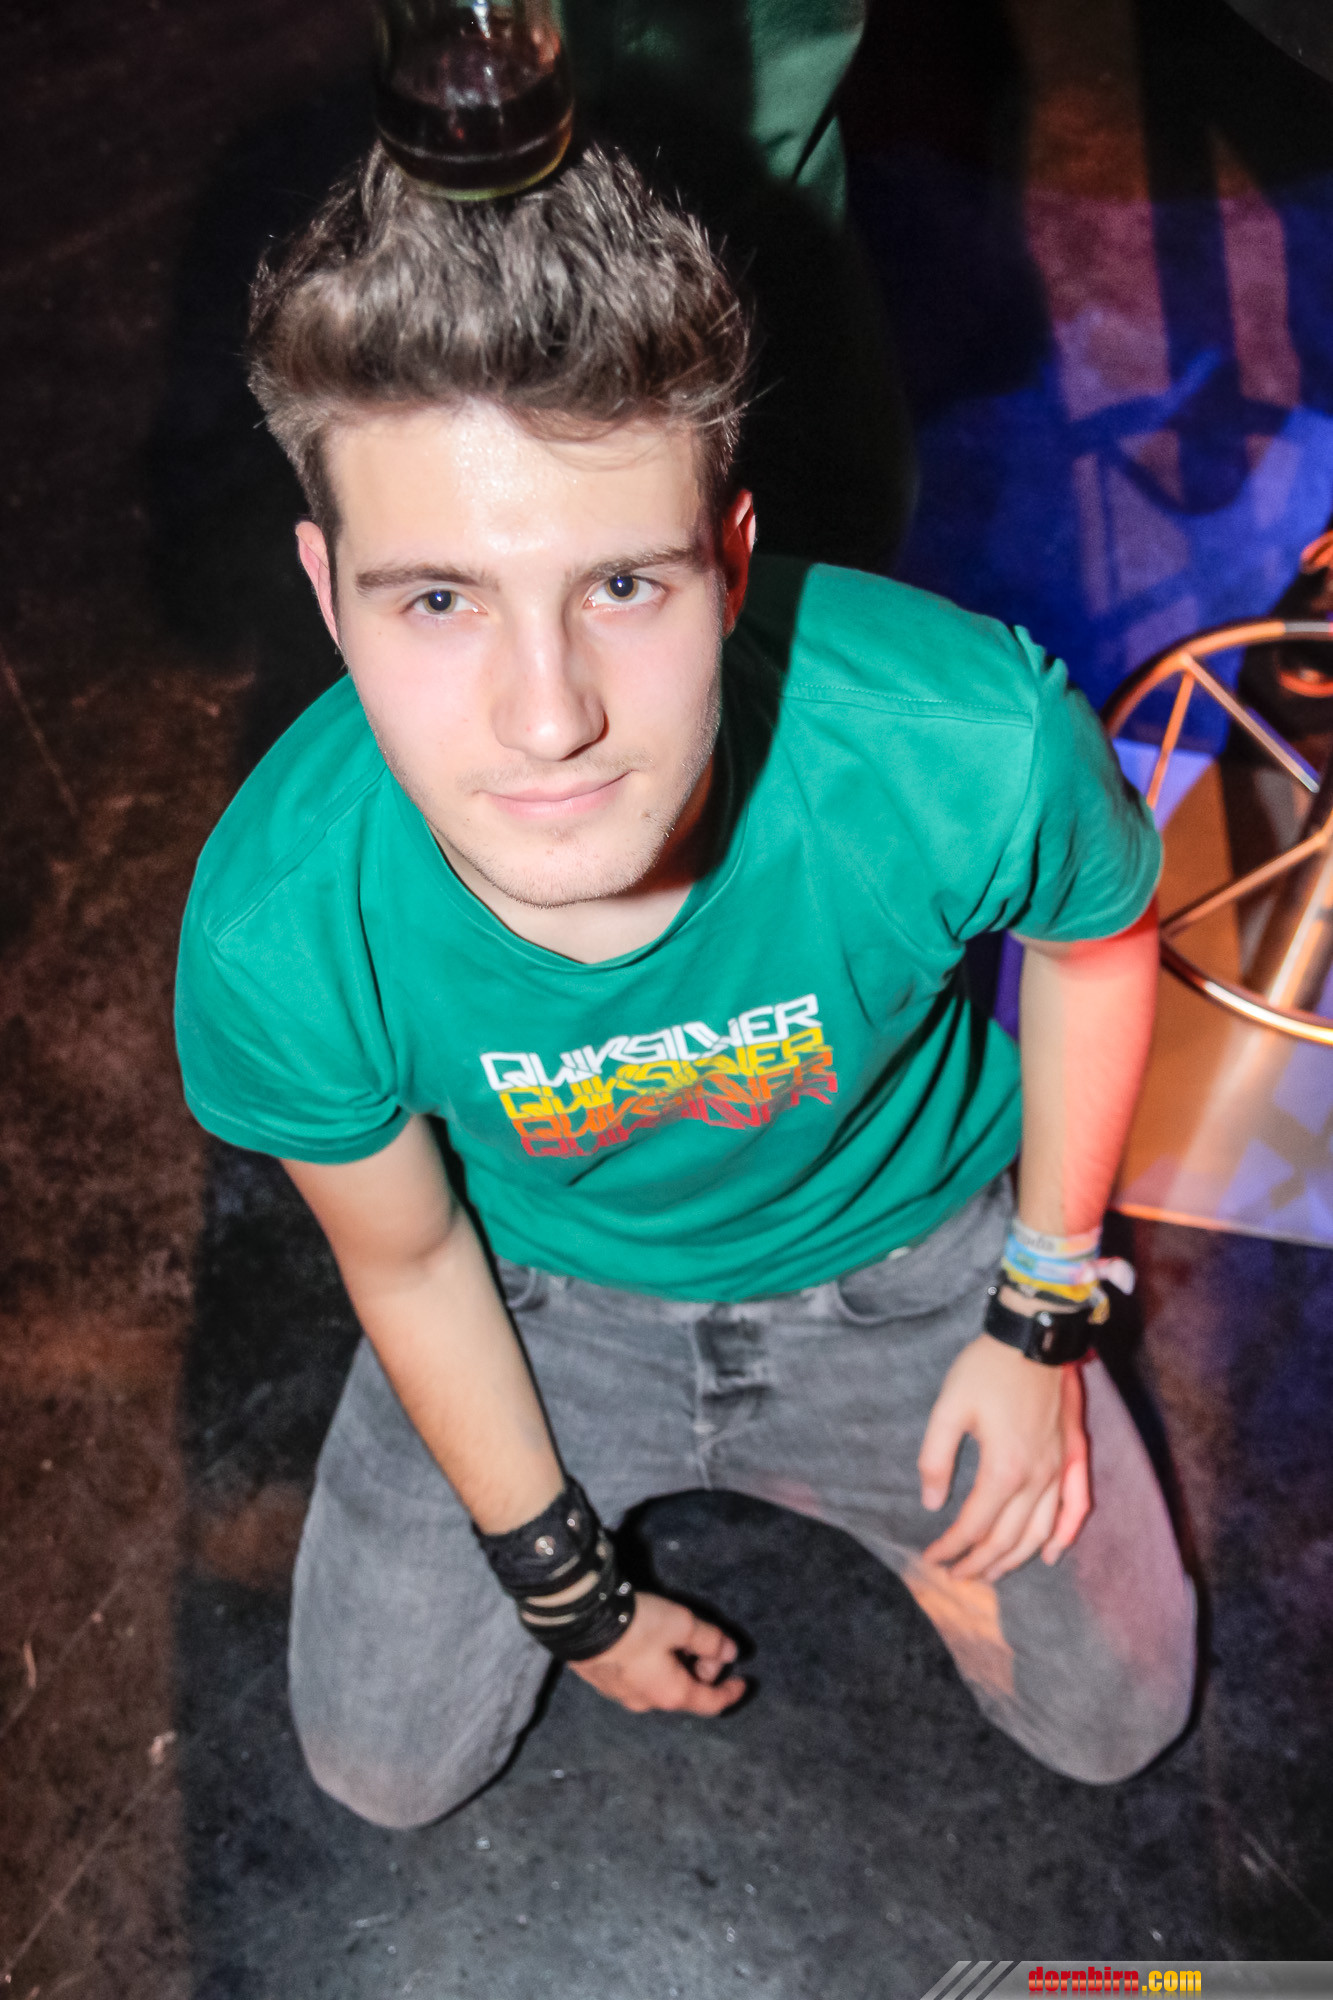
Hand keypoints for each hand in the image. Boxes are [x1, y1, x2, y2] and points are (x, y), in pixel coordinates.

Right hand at [569, 1590, 744, 1715]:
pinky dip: (653, 1665)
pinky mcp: (601, 1681)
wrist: (579, 1621)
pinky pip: (638, 1678)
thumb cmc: (636, 1626)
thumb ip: (710, 1640)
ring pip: (660, 1685)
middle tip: (702, 1642)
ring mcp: (620, 1695)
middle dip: (701, 1669)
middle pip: (685, 1692)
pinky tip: (647, 1642)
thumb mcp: (682, 1624)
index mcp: (671, 1694)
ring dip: (675, 1666)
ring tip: (674, 1638)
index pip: (710, 1703)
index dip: (730, 1693)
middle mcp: (646, 1703)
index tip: (743, 1683)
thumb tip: (730, 1652)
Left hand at [917, 1335, 1089, 1581]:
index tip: (931, 1557)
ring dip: (1015, 1558)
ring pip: (1039, 1532)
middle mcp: (1036, 1478)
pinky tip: (1052, 1553)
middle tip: (955, 1573)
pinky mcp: (1071, 1456)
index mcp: (1004, 1469)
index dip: (951, 1547)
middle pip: (1007, 1538)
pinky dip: (1064, 1535)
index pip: (974, 1525)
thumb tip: (932, 1501)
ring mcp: (1059, 1469)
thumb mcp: (948, 1408)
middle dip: (979, 1562)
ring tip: (990, 1573)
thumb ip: (936, 1458)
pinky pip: (1075, 1506)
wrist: (1033, 1335)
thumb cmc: (987, 1369)